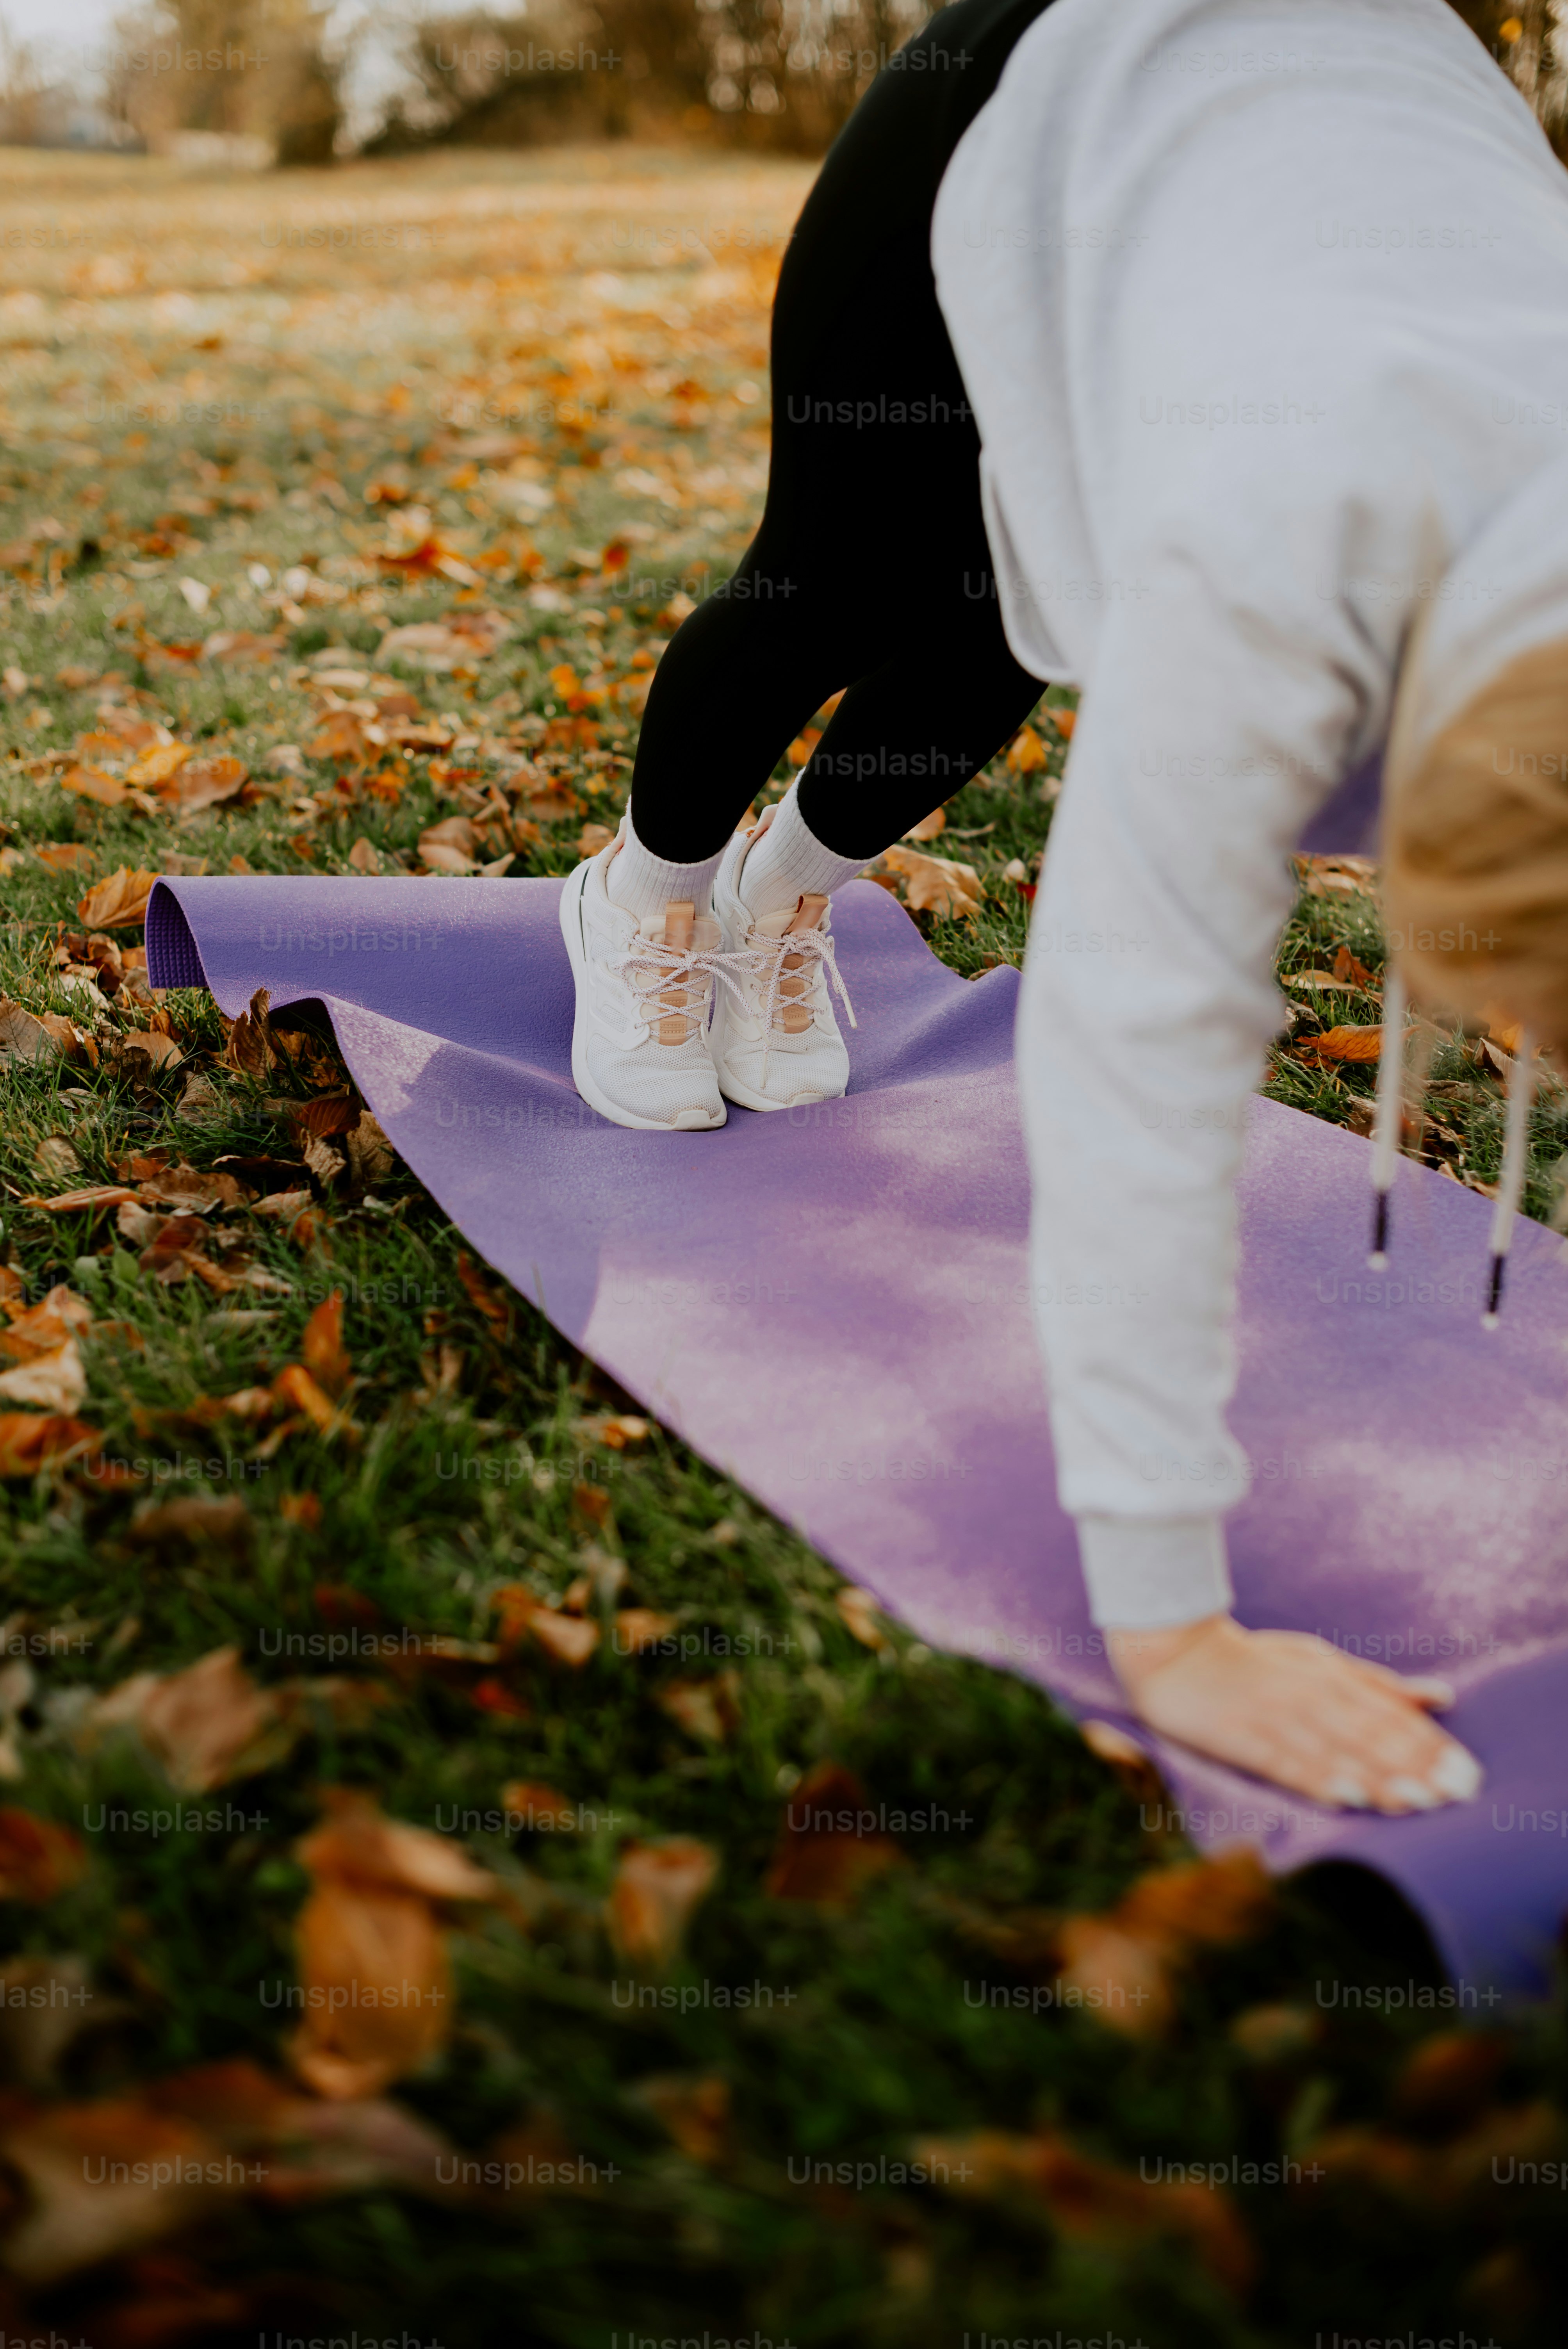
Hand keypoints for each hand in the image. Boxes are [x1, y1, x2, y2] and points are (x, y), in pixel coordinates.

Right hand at [1106, 1614, 1480, 1812]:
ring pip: (1334, 1750)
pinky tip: (1345, 1799)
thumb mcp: (1320, 1661)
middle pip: (1369, 1734)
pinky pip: (1285, 1764)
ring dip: (1376, 1777)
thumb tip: (1443, 1698)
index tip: (1467, 1773)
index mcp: (1331, 1677)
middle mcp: (1309, 1697)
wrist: (1174, 1651)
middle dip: (1414, 1765)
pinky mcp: (1242, 1739)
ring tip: (1416, 1802)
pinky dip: (1316, 1780)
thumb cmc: (1254, 1660)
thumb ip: (1379, 1684)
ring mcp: (1275, 1718)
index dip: (1428, 1745)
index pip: (1389, 1714)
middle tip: (1456, 1794)